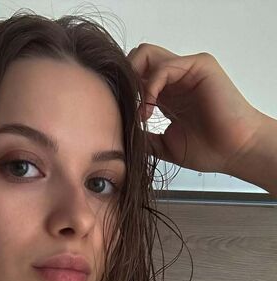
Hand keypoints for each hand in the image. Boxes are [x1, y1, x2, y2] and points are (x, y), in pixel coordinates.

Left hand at [127, 43, 263, 174]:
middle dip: (125, 79)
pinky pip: (163, 66)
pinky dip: (150, 87)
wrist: (234, 152)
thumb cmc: (208, 150)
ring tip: (140, 112)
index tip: (119, 116)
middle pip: (137, 59)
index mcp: (166, 94)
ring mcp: (187, 70)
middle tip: (125, 106)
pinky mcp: (199, 65)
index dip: (123, 92)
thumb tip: (119, 135)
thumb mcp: (163, 145)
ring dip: (135, 81)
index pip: (135, 77)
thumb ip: (142, 137)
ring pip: (146, 55)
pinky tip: (150, 109)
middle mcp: (175, 79)